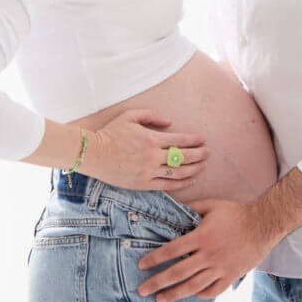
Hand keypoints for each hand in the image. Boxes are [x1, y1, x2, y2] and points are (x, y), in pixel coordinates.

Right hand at [83, 108, 208, 192]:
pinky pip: (168, 185)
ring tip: (204, 166)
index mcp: (151, 138)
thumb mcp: (130, 116)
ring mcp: (148, 172)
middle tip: (208, 152)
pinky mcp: (143, 184)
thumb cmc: (111, 133)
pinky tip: (192, 180)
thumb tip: (170, 122)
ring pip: (179, 172)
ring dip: (195, 169)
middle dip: (200, 154)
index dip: (195, 140)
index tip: (202, 139)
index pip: (180, 140)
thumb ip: (152, 116)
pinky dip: (182, 183)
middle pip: (184, 157)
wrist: (93, 154)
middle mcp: (153, 156)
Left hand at [136, 197, 275, 301]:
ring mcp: (220, 267)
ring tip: (159, 300)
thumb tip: (174, 207)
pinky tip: (192, 294)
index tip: (141, 265)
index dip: (155, 258)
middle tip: (142, 290)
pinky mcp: (232, 275)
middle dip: (157, 282)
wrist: (263, 224)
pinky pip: (213, 290)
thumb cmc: (236, 213)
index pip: (172, 250)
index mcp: (201, 236)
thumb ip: (192, 207)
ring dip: (174, 294)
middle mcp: (209, 255)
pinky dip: (201, 294)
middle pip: (178, 272)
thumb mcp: (211, 205)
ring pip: (193, 286)